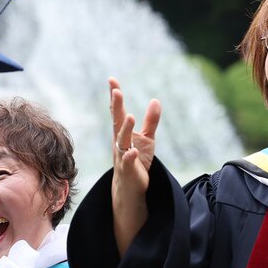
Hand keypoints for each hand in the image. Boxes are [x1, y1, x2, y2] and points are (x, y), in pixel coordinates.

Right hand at [109, 77, 160, 203]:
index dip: (114, 97)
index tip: (112, 80)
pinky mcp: (128, 170)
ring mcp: (122, 156)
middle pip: (117, 122)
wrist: (130, 187)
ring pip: (122, 141)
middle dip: (116, 107)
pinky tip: (133, 151)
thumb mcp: (147, 139)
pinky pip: (128, 162)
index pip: (117, 112)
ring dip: (125, 129)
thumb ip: (151, 121)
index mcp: (122, 133)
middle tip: (116, 91)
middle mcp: (119, 142)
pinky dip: (130, 156)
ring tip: (130, 116)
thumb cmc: (137, 160)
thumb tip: (155, 100)